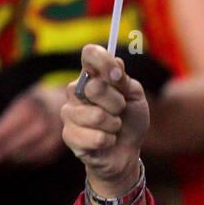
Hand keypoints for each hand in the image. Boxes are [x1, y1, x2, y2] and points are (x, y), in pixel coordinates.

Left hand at [0, 83, 66, 165]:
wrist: (74, 104)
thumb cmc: (37, 102)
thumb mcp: (20, 100)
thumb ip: (2, 117)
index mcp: (29, 108)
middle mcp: (43, 125)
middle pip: (7, 150)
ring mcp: (52, 140)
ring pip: (18, 160)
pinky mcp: (57, 152)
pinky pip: (30, 164)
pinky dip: (15, 164)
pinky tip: (3, 162)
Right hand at [60, 44, 149, 187]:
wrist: (126, 150)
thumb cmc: (130, 119)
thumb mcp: (135, 96)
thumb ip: (124, 80)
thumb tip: (116, 64)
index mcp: (93, 75)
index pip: (90, 54)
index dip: (103, 61)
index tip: (117, 76)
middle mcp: (76, 90)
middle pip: (94, 87)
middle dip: (117, 103)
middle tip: (120, 111)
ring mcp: (69, 112)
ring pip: (96, 115)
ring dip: (114, 125)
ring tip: (113, 127)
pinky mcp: (68, 134)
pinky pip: (95, 137)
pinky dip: (108, 141)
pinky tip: (106, 141)